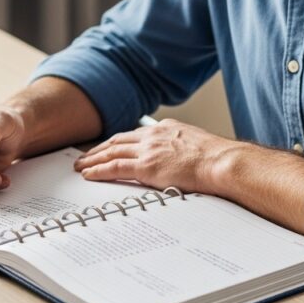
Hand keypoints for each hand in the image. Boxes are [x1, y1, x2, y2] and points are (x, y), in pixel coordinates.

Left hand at [73, 118, 233, 194]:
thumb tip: (178, 159)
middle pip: (117, 140)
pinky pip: (115, 168)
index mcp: (165, 129)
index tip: (107, 147)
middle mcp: (153, 136)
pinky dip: (99, 170)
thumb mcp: (195, 144)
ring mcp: (148, 150)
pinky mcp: (146, 167)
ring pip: (111, 152)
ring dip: (93, 159)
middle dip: (99, 149)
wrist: (222, 162)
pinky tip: (89, 174)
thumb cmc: (216, 159)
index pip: (133, 135)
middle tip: (85, 156)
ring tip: (81, 165)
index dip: (116, 142)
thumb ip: (180, 148)